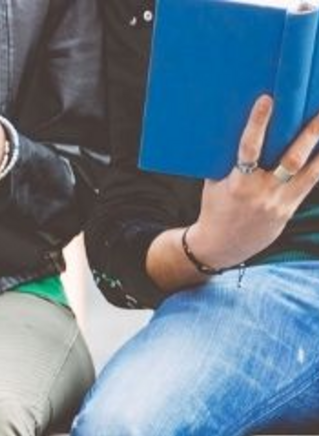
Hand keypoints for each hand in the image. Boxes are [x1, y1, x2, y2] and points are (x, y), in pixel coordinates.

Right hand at [190, 95, 318, 269]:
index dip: (257, 123)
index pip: (249, 149)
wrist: (221, 246)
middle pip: (291, 160)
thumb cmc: (216, 209)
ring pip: (310, 172)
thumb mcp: (215, 184)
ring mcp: (279, 202)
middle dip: (308, 135)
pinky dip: (318, 166)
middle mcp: (261, 193)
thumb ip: (229, 162)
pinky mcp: (289, 210)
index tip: (266, 100)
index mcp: (238, 185)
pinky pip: (310, 183)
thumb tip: (241, 131)